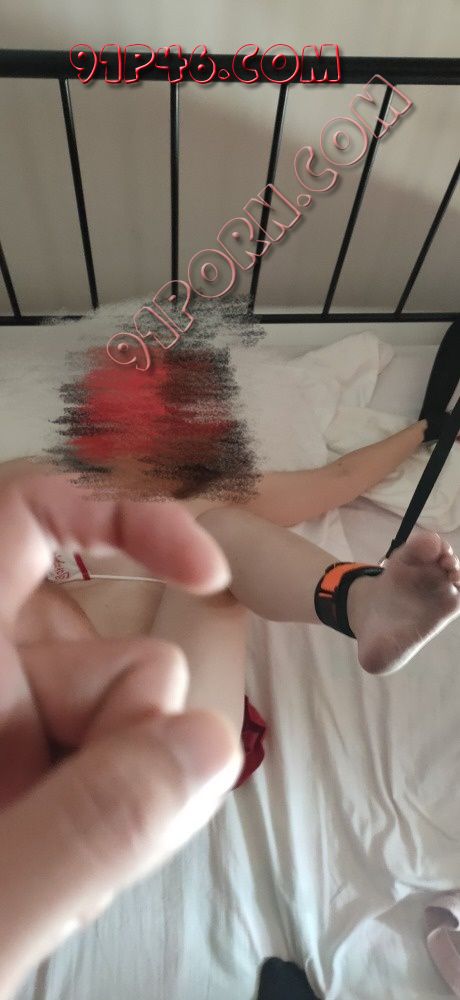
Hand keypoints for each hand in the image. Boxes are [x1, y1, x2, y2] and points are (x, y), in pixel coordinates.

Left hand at [0, 467, 242, 999]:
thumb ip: (86, 826)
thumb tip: (206, 743)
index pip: (27, 515)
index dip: (122, 517)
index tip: (203, 574)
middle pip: (117, 654)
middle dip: (137, 741)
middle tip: (85, 847)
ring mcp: (15, 732)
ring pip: (131, 723)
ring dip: (129, 801)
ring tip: (60, 881)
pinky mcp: (38, 775)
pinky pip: (126, 770)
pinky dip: (127, 822)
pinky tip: (75, 879)